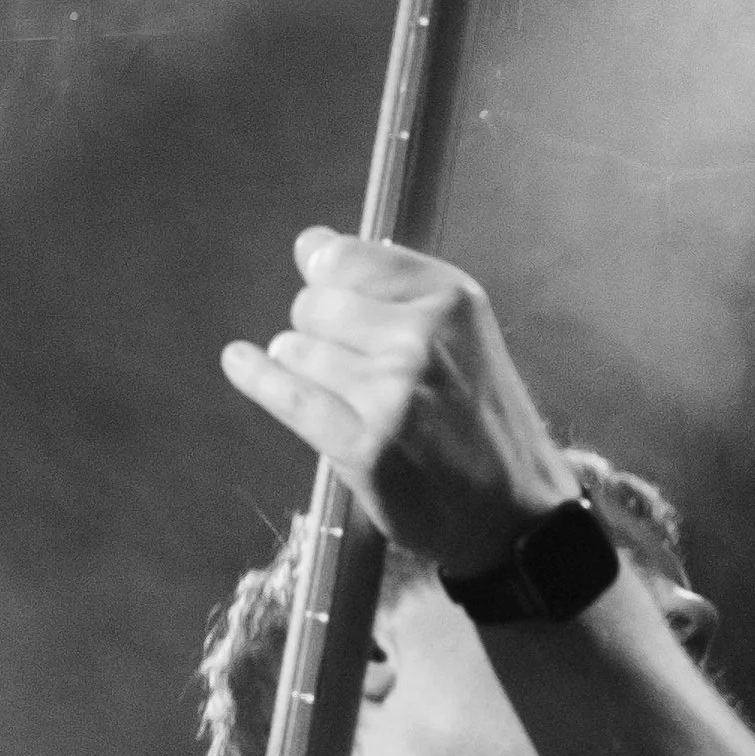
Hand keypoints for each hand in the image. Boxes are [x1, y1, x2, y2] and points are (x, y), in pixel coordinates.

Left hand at [221, 230, 580, 572]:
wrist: (515, 512)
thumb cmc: (480, 422)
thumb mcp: (460, 335)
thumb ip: (388, 287)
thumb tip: (309, 243)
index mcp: (450, 299)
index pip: (345, 258)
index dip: (325, 276)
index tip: (326, 292)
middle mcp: (421, 338)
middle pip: (313, 305)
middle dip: (316, 330)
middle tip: (350, 367)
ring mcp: (392, 394)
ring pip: (296, 351)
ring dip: (303, 370)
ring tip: (344, 396)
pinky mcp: (364, 446)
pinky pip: (287, 396)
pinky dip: (256, 377)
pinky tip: (239, 362)